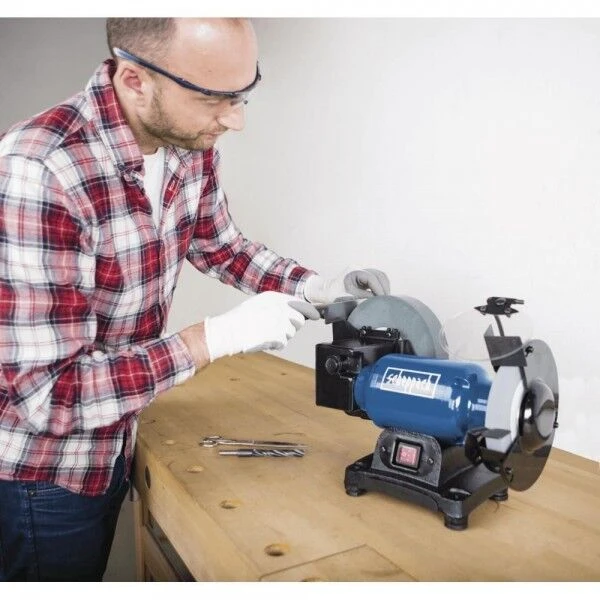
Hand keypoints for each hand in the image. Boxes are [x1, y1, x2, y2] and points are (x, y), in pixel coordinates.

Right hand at [201, 291, 319, 362]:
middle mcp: (281, 307)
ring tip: (264, 332)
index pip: (301, 303)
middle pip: (299, 320)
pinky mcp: (279, 336)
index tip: (316, 315)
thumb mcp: (259, 303)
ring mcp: (281, 322)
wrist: (228, 331)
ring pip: (291, 333)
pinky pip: (283, 343)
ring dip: (281, 336)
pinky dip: (275, 344)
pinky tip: (263, 339)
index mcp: (276, 297)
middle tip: (275, 328)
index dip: (309, 311)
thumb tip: (296, 310)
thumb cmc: (240, 319)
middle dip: (291, 326)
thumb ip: (277, 305)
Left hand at [303, 266, 389, 304]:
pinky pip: (376, 279)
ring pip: (379, 276)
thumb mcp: (349, 298)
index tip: (382, 299)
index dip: (379, 289)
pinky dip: (380, 286)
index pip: (372, 278)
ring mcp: (361, 271)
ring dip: (383, 286)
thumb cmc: (333, 295)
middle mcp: (358, 268)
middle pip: (378, 275)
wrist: (325, 293)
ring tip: (384, 298)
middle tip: (386, 300)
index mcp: (354, 271)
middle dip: (384, 287)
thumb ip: (364, 298)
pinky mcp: (363, 276)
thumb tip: (377, 300)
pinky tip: (380, 296)